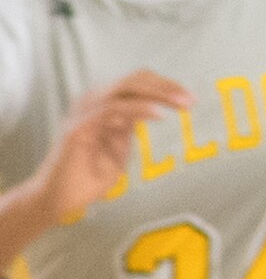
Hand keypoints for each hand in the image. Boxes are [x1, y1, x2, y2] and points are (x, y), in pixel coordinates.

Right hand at [27, 71, 188, 223]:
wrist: (61, 198)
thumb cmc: (88, 175)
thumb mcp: (118, 147)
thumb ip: (129, 127)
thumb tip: (151, 111)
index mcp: (102, 106)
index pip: (134, 83)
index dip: (163, 85)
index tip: (189, 98)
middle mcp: (91, 103)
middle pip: (132, 81)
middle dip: (165, 87)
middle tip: (191, 99)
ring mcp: (84, 113)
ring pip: (123, 89)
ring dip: (156, 94)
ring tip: (182, 104)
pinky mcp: (80, 128)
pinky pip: (112, 110)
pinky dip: (138, 109)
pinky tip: (159, 115)